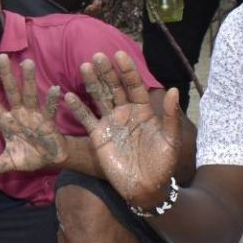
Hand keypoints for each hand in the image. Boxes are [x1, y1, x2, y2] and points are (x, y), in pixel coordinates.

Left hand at [0, 56, 68, 176]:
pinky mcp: (48, 122)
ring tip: (27, 63)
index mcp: (5, 122)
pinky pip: (49, 110)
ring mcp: (33, 116)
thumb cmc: (28, 157)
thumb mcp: (9, 163)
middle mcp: (18, 114)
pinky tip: (56, 90)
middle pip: (10, 92)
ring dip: (28, 80)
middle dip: (6, 76)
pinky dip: (52, 101)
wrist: (49, 160)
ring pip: (29, 95)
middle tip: (1, 56)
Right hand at [63, 51, 181, 207]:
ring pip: (99, 98)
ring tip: (85, 67)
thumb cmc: (162, 165)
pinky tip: (68, 96)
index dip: (128, 71)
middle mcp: (125, 113)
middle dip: (107, 72)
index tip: (120, 55)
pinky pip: (87, 119)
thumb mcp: (170, 141)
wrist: (146, 188)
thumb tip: (174, 90)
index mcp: (143, 111)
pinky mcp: (98, 136)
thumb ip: (170, 116)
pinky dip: (78, 108)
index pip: (134, 86)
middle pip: (114, 88)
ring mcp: (111, 123)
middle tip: (98, 55)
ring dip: (92, 83)